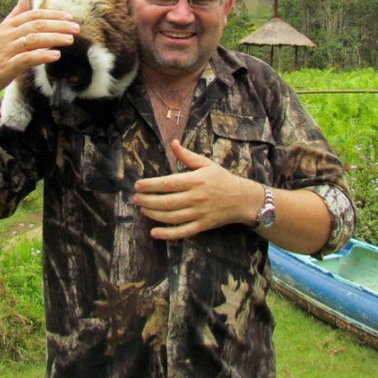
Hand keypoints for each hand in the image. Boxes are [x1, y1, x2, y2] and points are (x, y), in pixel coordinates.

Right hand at [0, 0, 79, 101]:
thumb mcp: (0, 32)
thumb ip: (14, 15)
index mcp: (6, 26)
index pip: (32, 15)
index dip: (52, 15)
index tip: (69, 17)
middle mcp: (6, 36)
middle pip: (35, 25)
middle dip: (58, 25)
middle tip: (76, 28)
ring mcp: (5, 51)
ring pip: (32, 40)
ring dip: (53, 38)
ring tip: (70, 40)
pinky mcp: (5, 67)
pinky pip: (26, 59)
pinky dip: (42, 55)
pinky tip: (55, 55)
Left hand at [134, 140, 261, 239]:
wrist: (242, 199)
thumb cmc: (222, 179)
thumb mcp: (206, 164)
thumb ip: (187, 156)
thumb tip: (173, 143)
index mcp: (196, 180)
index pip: (168, 183)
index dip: (150, 185)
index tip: (138, 185)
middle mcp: (196, 198)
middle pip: (166, 201)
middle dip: (147, 201)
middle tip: (136, 199)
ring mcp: (199, 213)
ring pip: (171, 217)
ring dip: (153, 214)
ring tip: (142, 209)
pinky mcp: (202, 226)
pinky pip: (182, 232)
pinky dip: (167, 234)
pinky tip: (154, 232)